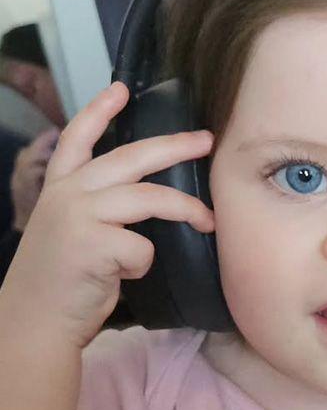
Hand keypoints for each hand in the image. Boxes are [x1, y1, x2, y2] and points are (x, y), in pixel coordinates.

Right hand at [1, 83, 214, 347]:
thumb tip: (153, 196)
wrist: (34, 321)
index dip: (99, 110)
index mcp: (61, 187)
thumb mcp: (73, 230)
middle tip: (207, 139)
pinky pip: (144, 248)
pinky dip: (144, 265)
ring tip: (209, 221)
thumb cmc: (63, 279)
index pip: (78, 138)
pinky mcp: (93, 243)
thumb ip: (101, 206)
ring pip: (151, 198)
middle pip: (132, 157)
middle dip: (175, 145)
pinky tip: (123, 276)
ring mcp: (79, 216)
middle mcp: (68, 194)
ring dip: (187, 209)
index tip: (121, 88)